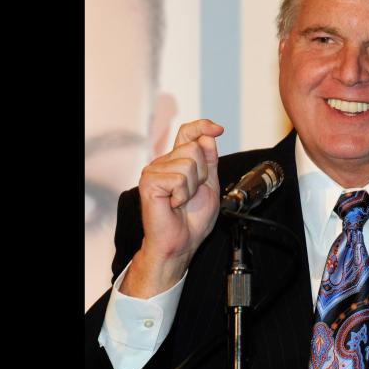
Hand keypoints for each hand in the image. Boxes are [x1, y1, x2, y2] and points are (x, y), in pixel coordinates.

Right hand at [120, 120, 223, 297]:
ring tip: (181, 200)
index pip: (188, 132)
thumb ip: (210, 160)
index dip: (203, 126)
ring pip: (189, 162)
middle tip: (192, 193)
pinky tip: (173, 204)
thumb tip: (209, 136)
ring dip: (192, 187)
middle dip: (202, 172)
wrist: (180, 242)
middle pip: (194, 147)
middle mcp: (163, 162)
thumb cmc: (193, 219)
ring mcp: (154, 170)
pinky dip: (182, 194)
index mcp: (177, 161)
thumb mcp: (210, 185)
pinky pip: (178, 178)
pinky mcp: (149, 181)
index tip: (219, 129)